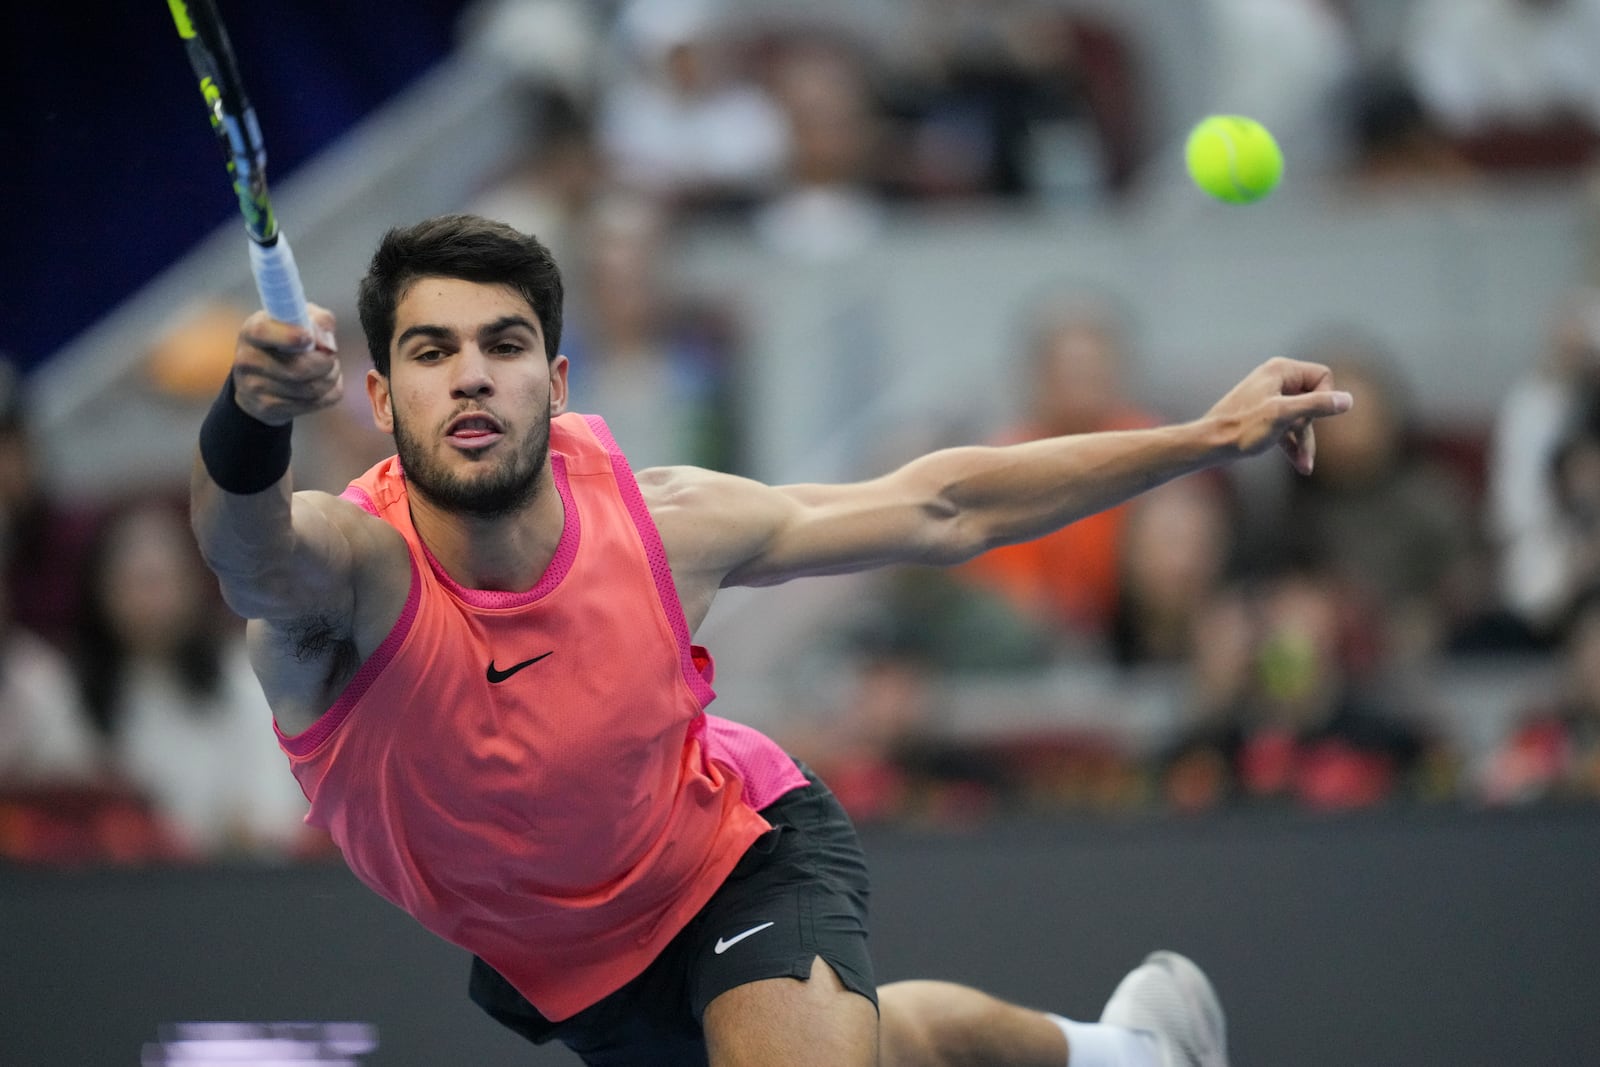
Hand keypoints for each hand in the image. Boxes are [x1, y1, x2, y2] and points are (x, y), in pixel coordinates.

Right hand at [231, 304, 342, 425]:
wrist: (259, 380)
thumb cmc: (285, 342)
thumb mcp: (298, 320)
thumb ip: (318, 320)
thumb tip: (328, 345)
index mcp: (252, 331)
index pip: (263, 332)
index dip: (289, 336)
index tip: (308, 338)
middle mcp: (248, 359)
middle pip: (299, 368)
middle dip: (326, 362)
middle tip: (331, 356)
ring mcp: (255, 387)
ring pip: (312, 388)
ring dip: (330, 377)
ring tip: (328, 368)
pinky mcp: (268, 408)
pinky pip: (316, 402)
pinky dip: (330, 392)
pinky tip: (323, 384)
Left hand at [1204, 357, 1353, 474]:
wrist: (1209, 444)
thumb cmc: (1242, 428)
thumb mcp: (1283, 415)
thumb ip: (1316, 405)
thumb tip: (1348, 400)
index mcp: (1281, 370)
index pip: (1324, 376)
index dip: (1322, 399)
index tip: (1303, 417)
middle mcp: (1277, 379)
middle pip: (1314, 399)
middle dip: (1310, 426)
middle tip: (1294, 439)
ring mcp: (1271, 397)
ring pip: (1302, 417)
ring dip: (1305, 441)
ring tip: (1305, 466)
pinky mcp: (1266, 416)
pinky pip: (1289, 427)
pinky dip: (1294, 444)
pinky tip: (1301, 465)